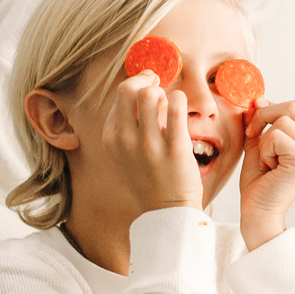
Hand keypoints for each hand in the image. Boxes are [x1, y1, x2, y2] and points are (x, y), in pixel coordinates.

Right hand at [102, 73, 202, 216]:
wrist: (167, 210)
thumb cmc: (152, 175)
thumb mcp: (128, 150)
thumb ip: (131, 121)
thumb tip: (148, 85)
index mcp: (111, 137)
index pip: (121, 94)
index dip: (139, 83)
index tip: (152, 84)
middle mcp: (125, 139)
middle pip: (131, 88)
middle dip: (149, 82)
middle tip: (161, 90)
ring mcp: (148, 144)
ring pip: (151, 94)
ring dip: (166, 92)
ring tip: (172, 106)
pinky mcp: (174, 148)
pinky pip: (177, 106)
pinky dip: (181, 99)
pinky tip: (183, 109)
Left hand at [238, 98, 294, 251]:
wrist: (258, 214)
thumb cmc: (258, 183)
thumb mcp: (258, 145)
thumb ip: (260, 122)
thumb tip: (258, 98)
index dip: (271, 110)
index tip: (254, 128)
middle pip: (294, 106)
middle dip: (266, 116)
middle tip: (253, 136)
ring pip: (284, 119)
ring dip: (265, 138)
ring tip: (266, 159)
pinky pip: (278, 135)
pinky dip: (265, 148)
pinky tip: (268, 166)